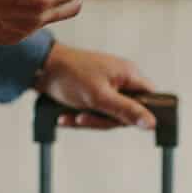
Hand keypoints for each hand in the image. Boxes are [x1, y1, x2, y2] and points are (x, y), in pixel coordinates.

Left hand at [34, 42, 156, 130]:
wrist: (39, 68)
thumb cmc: (70, 76)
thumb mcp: (100, 98)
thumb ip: (127, 111)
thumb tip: (152, 124)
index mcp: (128, 74)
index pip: (150, 99)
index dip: (142, 115)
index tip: (123, 123)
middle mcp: (121, 79)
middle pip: (126, 112)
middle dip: (103, 121)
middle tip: (84, 118)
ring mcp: (107, 86)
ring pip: (108, 115)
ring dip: (88, 120)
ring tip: (71, 117)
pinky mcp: (93, 93)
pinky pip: (95, 112)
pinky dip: (80, 116)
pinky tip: (65, 117)